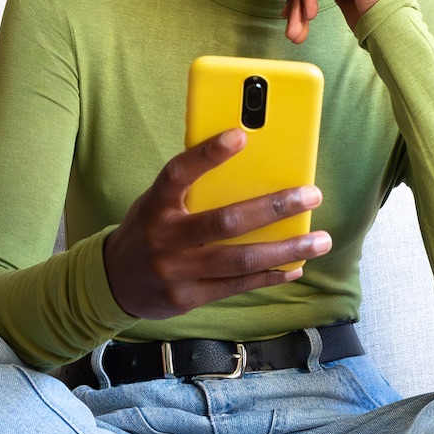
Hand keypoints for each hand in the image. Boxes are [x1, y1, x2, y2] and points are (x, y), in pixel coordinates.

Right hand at [103, 129, 331, 320]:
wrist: (114, 282)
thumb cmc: (148, 230)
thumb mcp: (156, 203)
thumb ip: (191, 189)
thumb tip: (249, 167)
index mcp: (155, 205)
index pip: (178, 173)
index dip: (207, 154)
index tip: (240, 135)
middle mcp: (164, 238)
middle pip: (224, 222)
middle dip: (273, 207)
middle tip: (311, 194)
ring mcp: (176, 272)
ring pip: (239, 260)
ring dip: (285, 250)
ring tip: (319, 240)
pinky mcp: (188, 298)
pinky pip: (237, 286)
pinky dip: (270, 276)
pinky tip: (295, 267)